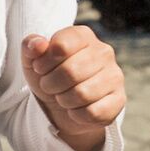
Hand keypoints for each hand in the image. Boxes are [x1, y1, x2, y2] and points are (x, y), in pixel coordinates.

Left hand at [24, 24, 124, 150]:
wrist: (60, 106)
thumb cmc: (48, 76)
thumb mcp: (32, 60)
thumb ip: (30, 46)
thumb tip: (38, 44)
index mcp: (83, 35)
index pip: (60, 46)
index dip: (43, 62)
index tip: (40, 68)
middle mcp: (104, 52)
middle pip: (70, 72)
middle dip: (51, 84)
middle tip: (49, 86)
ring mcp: (115, 75)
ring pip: (83, 94)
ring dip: (64, 100)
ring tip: (62, 97)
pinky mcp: (119, 99)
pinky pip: (94, 112)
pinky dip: (77, 115)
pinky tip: (76, 109)